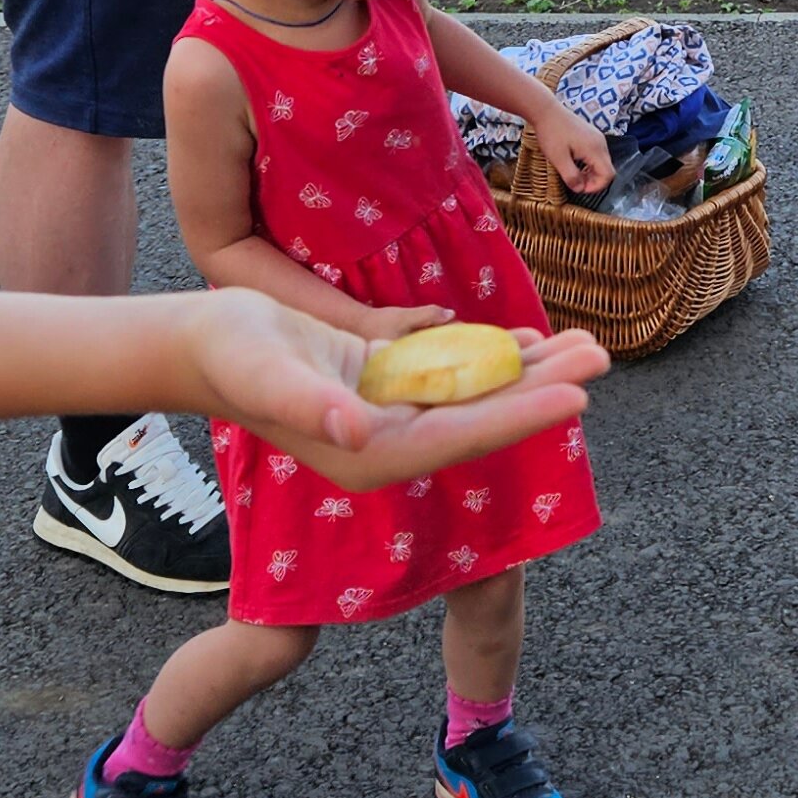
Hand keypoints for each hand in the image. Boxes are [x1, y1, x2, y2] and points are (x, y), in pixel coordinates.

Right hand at [179, 292, 603, 484]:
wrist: (197, 343)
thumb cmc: (228, 356)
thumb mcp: (267, 376)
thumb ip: (310, 406)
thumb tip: (354, 428)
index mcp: (369, 454)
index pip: (461, 436)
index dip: (520, 416)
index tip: (576, 398)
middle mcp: (387, 442)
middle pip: (481, 416)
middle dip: (542, 389)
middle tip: (601, 358)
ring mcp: (388, 413)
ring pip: (474, 393)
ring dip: (528, 371)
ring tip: (584, 345)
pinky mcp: (384, 383)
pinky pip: (451, 373)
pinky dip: (490, 357)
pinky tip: (529, 342)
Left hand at [528, 99, 613, 194]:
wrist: (547, 111)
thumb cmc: (551, 133)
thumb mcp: (558, 158)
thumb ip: (571, 176)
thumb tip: (580, 189)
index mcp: (595, 149)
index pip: (608, 175)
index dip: (597, 187)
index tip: (580, 189)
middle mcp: (601, 143)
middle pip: (607, 169)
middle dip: (594, 181)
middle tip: (576, 184)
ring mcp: (597, 138)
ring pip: (602, 163)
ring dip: (591, 173)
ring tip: (573, 175)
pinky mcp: (592, 136)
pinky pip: (597, 155)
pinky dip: (589, 164)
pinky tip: (575, 164)